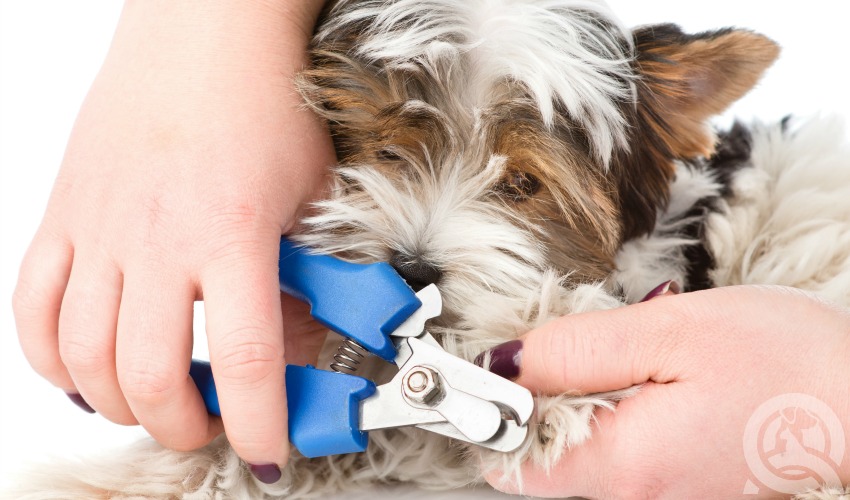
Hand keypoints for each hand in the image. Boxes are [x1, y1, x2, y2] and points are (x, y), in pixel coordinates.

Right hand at [12, 0, 332, 479]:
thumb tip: (305, 349)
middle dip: (184, 426)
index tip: (270, 451)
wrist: (204, 33)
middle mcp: (157, 239)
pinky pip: (31, 308)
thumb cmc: (262, 105)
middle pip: (149, 377)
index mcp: (232, 234)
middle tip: (212, 426)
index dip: (259, 423)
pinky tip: (84, 374)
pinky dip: (51, 360)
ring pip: (82, 357)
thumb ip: (306, 279)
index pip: (245, 359)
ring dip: (122, 403)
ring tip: (159, 404)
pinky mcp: (63, 216)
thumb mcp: (308, 198)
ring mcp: (99, 229)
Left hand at [481, 285, 849, 497]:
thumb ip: (575, 350)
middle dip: (534, 396)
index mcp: (623, 465)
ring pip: (574, 451)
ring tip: (621, 357)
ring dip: (574, 399)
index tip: (486, 364)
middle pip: (537, 457)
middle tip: (573, 344)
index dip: (488, 408)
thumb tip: (501, 363)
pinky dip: (608, 411)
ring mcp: (657, 495)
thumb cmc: (786, 363)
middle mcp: (634, 497)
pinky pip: (614, 451)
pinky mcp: (675, 482)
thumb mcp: (668, 331)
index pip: (508, 461)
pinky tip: (643, 378)